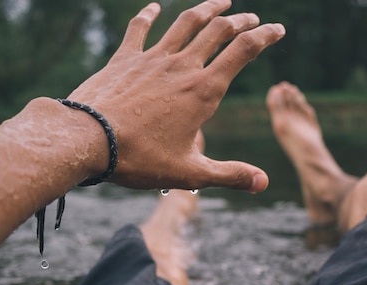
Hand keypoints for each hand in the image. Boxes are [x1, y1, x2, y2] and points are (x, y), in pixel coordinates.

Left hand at [67, 0, 284, 192]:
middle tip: (251, 18)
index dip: (265, 36)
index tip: (278, 29)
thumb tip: (263, 183)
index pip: (243, 51)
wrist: (88, 140)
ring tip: (221, 1)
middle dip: (240, 21)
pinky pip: (139, 28)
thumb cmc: (140, 159)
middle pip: (219, 30)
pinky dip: (149, 15)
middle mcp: (181, 66)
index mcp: (203, 90)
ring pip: (186, 22)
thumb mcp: (190, 173)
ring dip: (207, 9)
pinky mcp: (124, 58)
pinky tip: (154, 7)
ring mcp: (152, 58)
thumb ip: (230, 175)